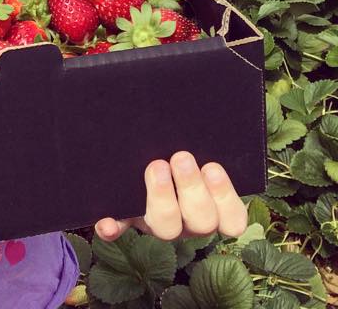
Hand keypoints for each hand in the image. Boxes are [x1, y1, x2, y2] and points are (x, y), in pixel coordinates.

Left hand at [94, 151, 248, 242]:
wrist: (139, 149)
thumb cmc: (174, 144)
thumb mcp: (190, 143)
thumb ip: (198, 138)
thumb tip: (211, 111)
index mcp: (210, 207)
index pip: (232, 219)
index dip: (226, 198)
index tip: (213, 167)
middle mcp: (187, 220)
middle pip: (201, 222)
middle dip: (193, 189)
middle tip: (182, 158)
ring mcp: (156, 220)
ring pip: (166, 226)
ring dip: (162, 198)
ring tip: (156, 166)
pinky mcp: (126, 216)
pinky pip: (119, 227)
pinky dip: (113, 226)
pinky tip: (106, 222)